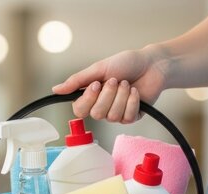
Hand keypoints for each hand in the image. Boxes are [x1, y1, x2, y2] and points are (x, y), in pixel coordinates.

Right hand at [52, 48, 166, 122]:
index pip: (79, 110)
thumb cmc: (126, 63)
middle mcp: (102, 107)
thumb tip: (55, 89)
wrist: (151, 64)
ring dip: (122, 96)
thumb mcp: (98, 68)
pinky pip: (127, 117)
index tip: (97, 83)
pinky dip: (132, 101)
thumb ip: (77, 81)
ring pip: (112, 116)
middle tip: (116, 80)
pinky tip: (136, 91)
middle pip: (96, 114)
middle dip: (108, 95)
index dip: (88, 99)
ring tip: (127, 83)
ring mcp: (116, 114)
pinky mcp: (131, 117)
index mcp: (91, 96)